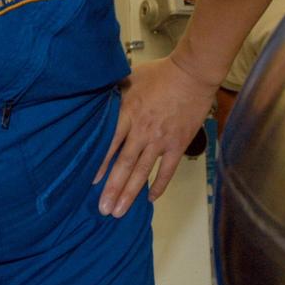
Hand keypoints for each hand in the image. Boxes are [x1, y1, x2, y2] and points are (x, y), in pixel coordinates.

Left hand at [94, 55, 215, 217]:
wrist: (192, 74)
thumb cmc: (161, 72)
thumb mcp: (131, 78)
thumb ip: (117, 93)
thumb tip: (102, 99)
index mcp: (128, 113)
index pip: (110, 145)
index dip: (100, 165)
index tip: (92, 183)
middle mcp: (142, 131)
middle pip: (124, 164)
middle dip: (112, 188)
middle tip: (103, 209)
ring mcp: (161, 140)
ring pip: (142, 172)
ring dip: (130, 193)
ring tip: (119, 211)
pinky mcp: (178, 144)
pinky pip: (166, 170)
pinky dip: (159, 185)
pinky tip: (150, 198)